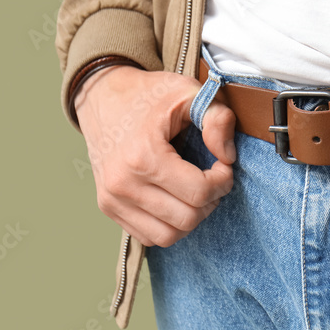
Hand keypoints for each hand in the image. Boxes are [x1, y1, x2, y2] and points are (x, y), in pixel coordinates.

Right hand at [74, 65, 235, 247]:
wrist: (101, 96)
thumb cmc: (148, 95)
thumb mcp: (188, 93)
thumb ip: (218, 119)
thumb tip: (228, 157)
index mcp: (143, 156)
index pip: (198, 193)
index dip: (222, 182)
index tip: (222, 165)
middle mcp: (122, 184)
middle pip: (187, 219)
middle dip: (210, 201)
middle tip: (212, 178)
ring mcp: (112, 199)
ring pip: (168, 236)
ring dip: (191, 217)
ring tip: (195, 191)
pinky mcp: (108, 207)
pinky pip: (149, 236)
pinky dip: (169, 225)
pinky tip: (176, 199)